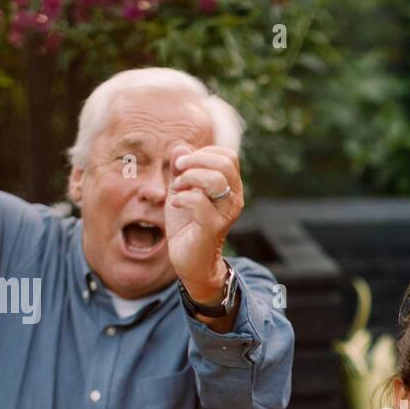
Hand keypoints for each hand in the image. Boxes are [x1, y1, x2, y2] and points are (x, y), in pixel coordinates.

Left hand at [165, 143, 242, 302]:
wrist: (191, 261)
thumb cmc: (188, 225)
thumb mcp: (181, 191)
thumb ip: (181, 169)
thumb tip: (180, 147)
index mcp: (231, 187)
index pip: (227, 156)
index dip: (203, 153)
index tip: (183, 165)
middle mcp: (234, 198)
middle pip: (226, 162)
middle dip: (196, 161)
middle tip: (178, 171)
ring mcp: (226, 213)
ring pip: (216, 179)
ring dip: (189, 178)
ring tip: (177, 189)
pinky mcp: (214, 227)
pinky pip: (199, 201)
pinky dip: (182, 197)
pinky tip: (175, 203)